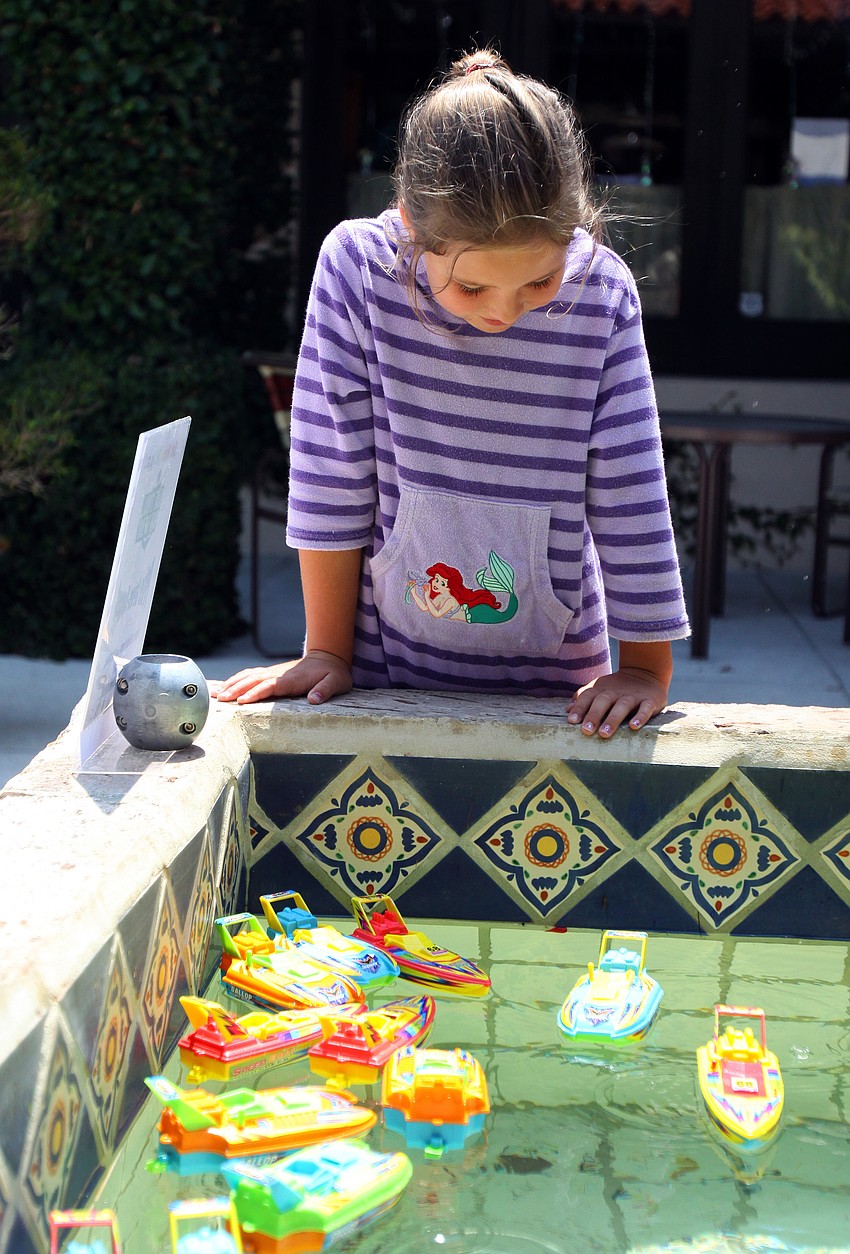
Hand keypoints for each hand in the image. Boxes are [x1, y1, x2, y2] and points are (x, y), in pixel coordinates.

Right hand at [214, 650, 352, 705]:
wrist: (329, 658)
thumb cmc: (334, 674)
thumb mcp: (337, 682)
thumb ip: (325, 690)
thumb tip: (314, 699)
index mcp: (292, 679)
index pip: (269, 686)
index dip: (255, 693)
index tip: (240, 701)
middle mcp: (279, 674)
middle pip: (253, 680)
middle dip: (236, 689)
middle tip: (219, 699)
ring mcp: (274, 672)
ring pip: (249, 676)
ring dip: (232, 683)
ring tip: (216, 693)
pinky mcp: (272, 673)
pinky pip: (251, 675)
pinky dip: (237, 679)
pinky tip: (226, 686)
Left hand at [566, 665, 668, 737]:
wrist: (645, 672)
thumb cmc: (617, 687)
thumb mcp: (599, 689)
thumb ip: (584, 698)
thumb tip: (567, 710)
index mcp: (601, 689)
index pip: (588, 697)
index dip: (579, 708)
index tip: (571, 721)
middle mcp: (615, 692)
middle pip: (603, 702)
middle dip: (594, 715)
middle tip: (586, 731)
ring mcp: (633, 696)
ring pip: (622, 706)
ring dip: (613, 719)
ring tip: (604, 733)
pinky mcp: (650, 701)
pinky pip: (645, 708)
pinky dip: (640, 717)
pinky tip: (634, 727)